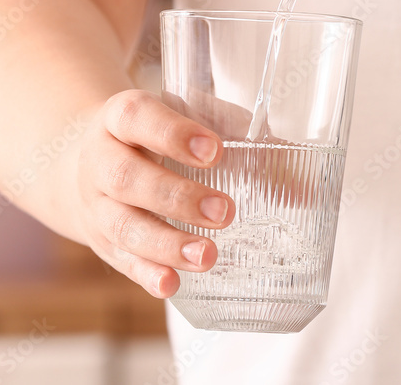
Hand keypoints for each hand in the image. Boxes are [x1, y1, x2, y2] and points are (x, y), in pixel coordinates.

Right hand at [65, 89, 235, 297]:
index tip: (214, 151)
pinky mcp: (100, 239)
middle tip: (225, 211)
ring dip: (166, 243)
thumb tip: (305, 189)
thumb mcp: (195, 119)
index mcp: (122, 115)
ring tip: (207, 255)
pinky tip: (173, 284)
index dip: (172, 133)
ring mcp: (95, 202)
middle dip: (176, 197)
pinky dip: (146, 273)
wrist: (95, 158)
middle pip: (126, 177)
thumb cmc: (164, 133)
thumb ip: (246, 142)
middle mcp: (100, 158)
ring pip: (121, 224)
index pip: (138, 116)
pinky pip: (119, 259)